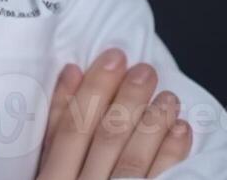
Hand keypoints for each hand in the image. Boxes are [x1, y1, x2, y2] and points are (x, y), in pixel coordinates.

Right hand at [34, 48, 192, 178]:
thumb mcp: (45, 167)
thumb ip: (53, 128)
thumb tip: (71, 72)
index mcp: (52, 178)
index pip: (70, 129)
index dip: (93, 89)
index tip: (112, 59)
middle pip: (105, 138)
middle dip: (128, 98)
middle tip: (144, 70)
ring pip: (133, 159)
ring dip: (153, 122)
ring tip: (168, 97)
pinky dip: (171, 154)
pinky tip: (181, 130)